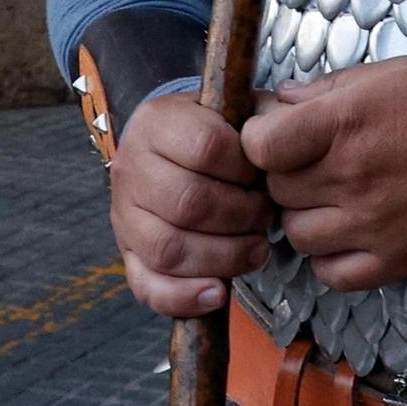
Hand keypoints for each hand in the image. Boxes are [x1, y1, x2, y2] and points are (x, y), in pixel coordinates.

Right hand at [109, 92, 274, 317]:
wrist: (169, 145)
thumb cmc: (214, 131)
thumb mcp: (235, 109)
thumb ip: (261, 117)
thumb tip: (284, 139)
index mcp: (157, 121)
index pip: (206, 146)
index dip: (244, 167)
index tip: (265, 174)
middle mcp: (131, 167)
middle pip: (188, 202)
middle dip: (240, 216)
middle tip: (266, 217)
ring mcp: (122, 214)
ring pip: (168, 248)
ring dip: (222, 257)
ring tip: (255, 250)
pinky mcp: (127, 253)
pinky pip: (147, 286)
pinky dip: (184, 297)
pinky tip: (217, 293)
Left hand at [242, 58, 406, 291]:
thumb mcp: (394, 73)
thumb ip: (329, 89)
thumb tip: (277, 104)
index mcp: (347, 122)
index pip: (259, 145)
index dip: (258, 138)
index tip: (274, 133)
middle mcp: (352, 177)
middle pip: (275, 189)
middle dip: (284, 173)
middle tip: (310, 159)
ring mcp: (371, 226)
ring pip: (296, 234)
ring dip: (304, 214)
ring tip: (333, 194)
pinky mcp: (392, 262)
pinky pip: (329, 273)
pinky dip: (328, 255)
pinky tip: (348, 229)